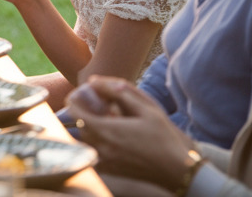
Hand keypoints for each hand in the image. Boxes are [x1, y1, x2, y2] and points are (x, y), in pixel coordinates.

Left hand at [68, 76, 196, 190]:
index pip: (76, 113)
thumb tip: (94, 81)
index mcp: (107, 130)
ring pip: (85, 141)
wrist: (177, 170)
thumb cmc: (163, 137)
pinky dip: (94, 144)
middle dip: (82, 113)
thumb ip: (119, 92)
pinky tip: (110, 138)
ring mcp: (105, 161)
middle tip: (95, 105)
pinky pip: (93, 155)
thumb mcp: (146, 108)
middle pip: (79, 127)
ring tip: (104, 120)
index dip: (74, 100)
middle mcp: (101, 147)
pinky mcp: (110, 170)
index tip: (81, 94)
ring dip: (88, 128)